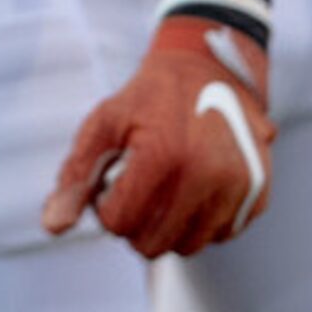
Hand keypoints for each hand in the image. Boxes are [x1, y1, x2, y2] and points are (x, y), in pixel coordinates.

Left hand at [42, 18, 273, 257]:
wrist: (209, 66)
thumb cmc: (150, 97)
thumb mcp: (104, 123)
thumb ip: (75, 176)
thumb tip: (53, 227)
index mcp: (164, 155)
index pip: (119, 224)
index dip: (107, 206)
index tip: (115, 179)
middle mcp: (208, 175)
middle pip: (154, 244)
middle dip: (138, 222)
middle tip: (140, 185)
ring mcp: (239, 186)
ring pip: (189, 245)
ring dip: (171, 225)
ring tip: (168, 185)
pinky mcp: (258, 193)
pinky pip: (221, 234)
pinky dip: (204, 220)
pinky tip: (197, 185)